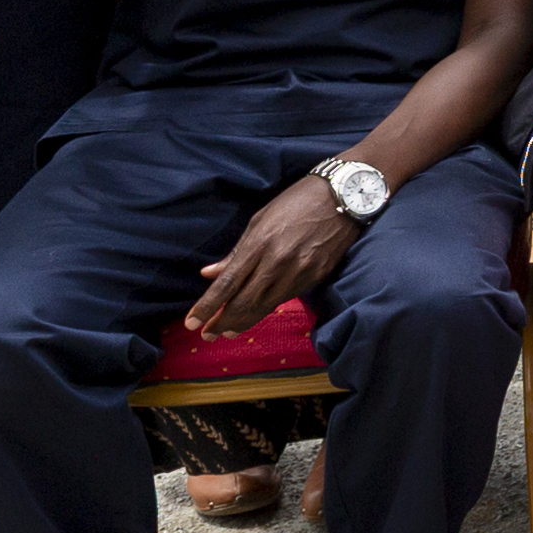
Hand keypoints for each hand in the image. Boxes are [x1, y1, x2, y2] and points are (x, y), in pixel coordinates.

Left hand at [185, 173, 358, 334]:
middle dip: (222, 322)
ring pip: (265, 307)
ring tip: (227, 332)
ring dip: (243, 322)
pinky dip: (266, 309)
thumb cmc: (295, 203)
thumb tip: (210, 274)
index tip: (191, 323)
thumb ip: (237, 251)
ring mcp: (299, 273)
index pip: (227, 283)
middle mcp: (278, 262)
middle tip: (207, 335)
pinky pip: (285, 299)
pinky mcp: (315, 277)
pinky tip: (255, 314)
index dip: (207, 306)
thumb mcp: (260, 220)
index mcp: (259, 244)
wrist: (341, 197)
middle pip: (244, 303)